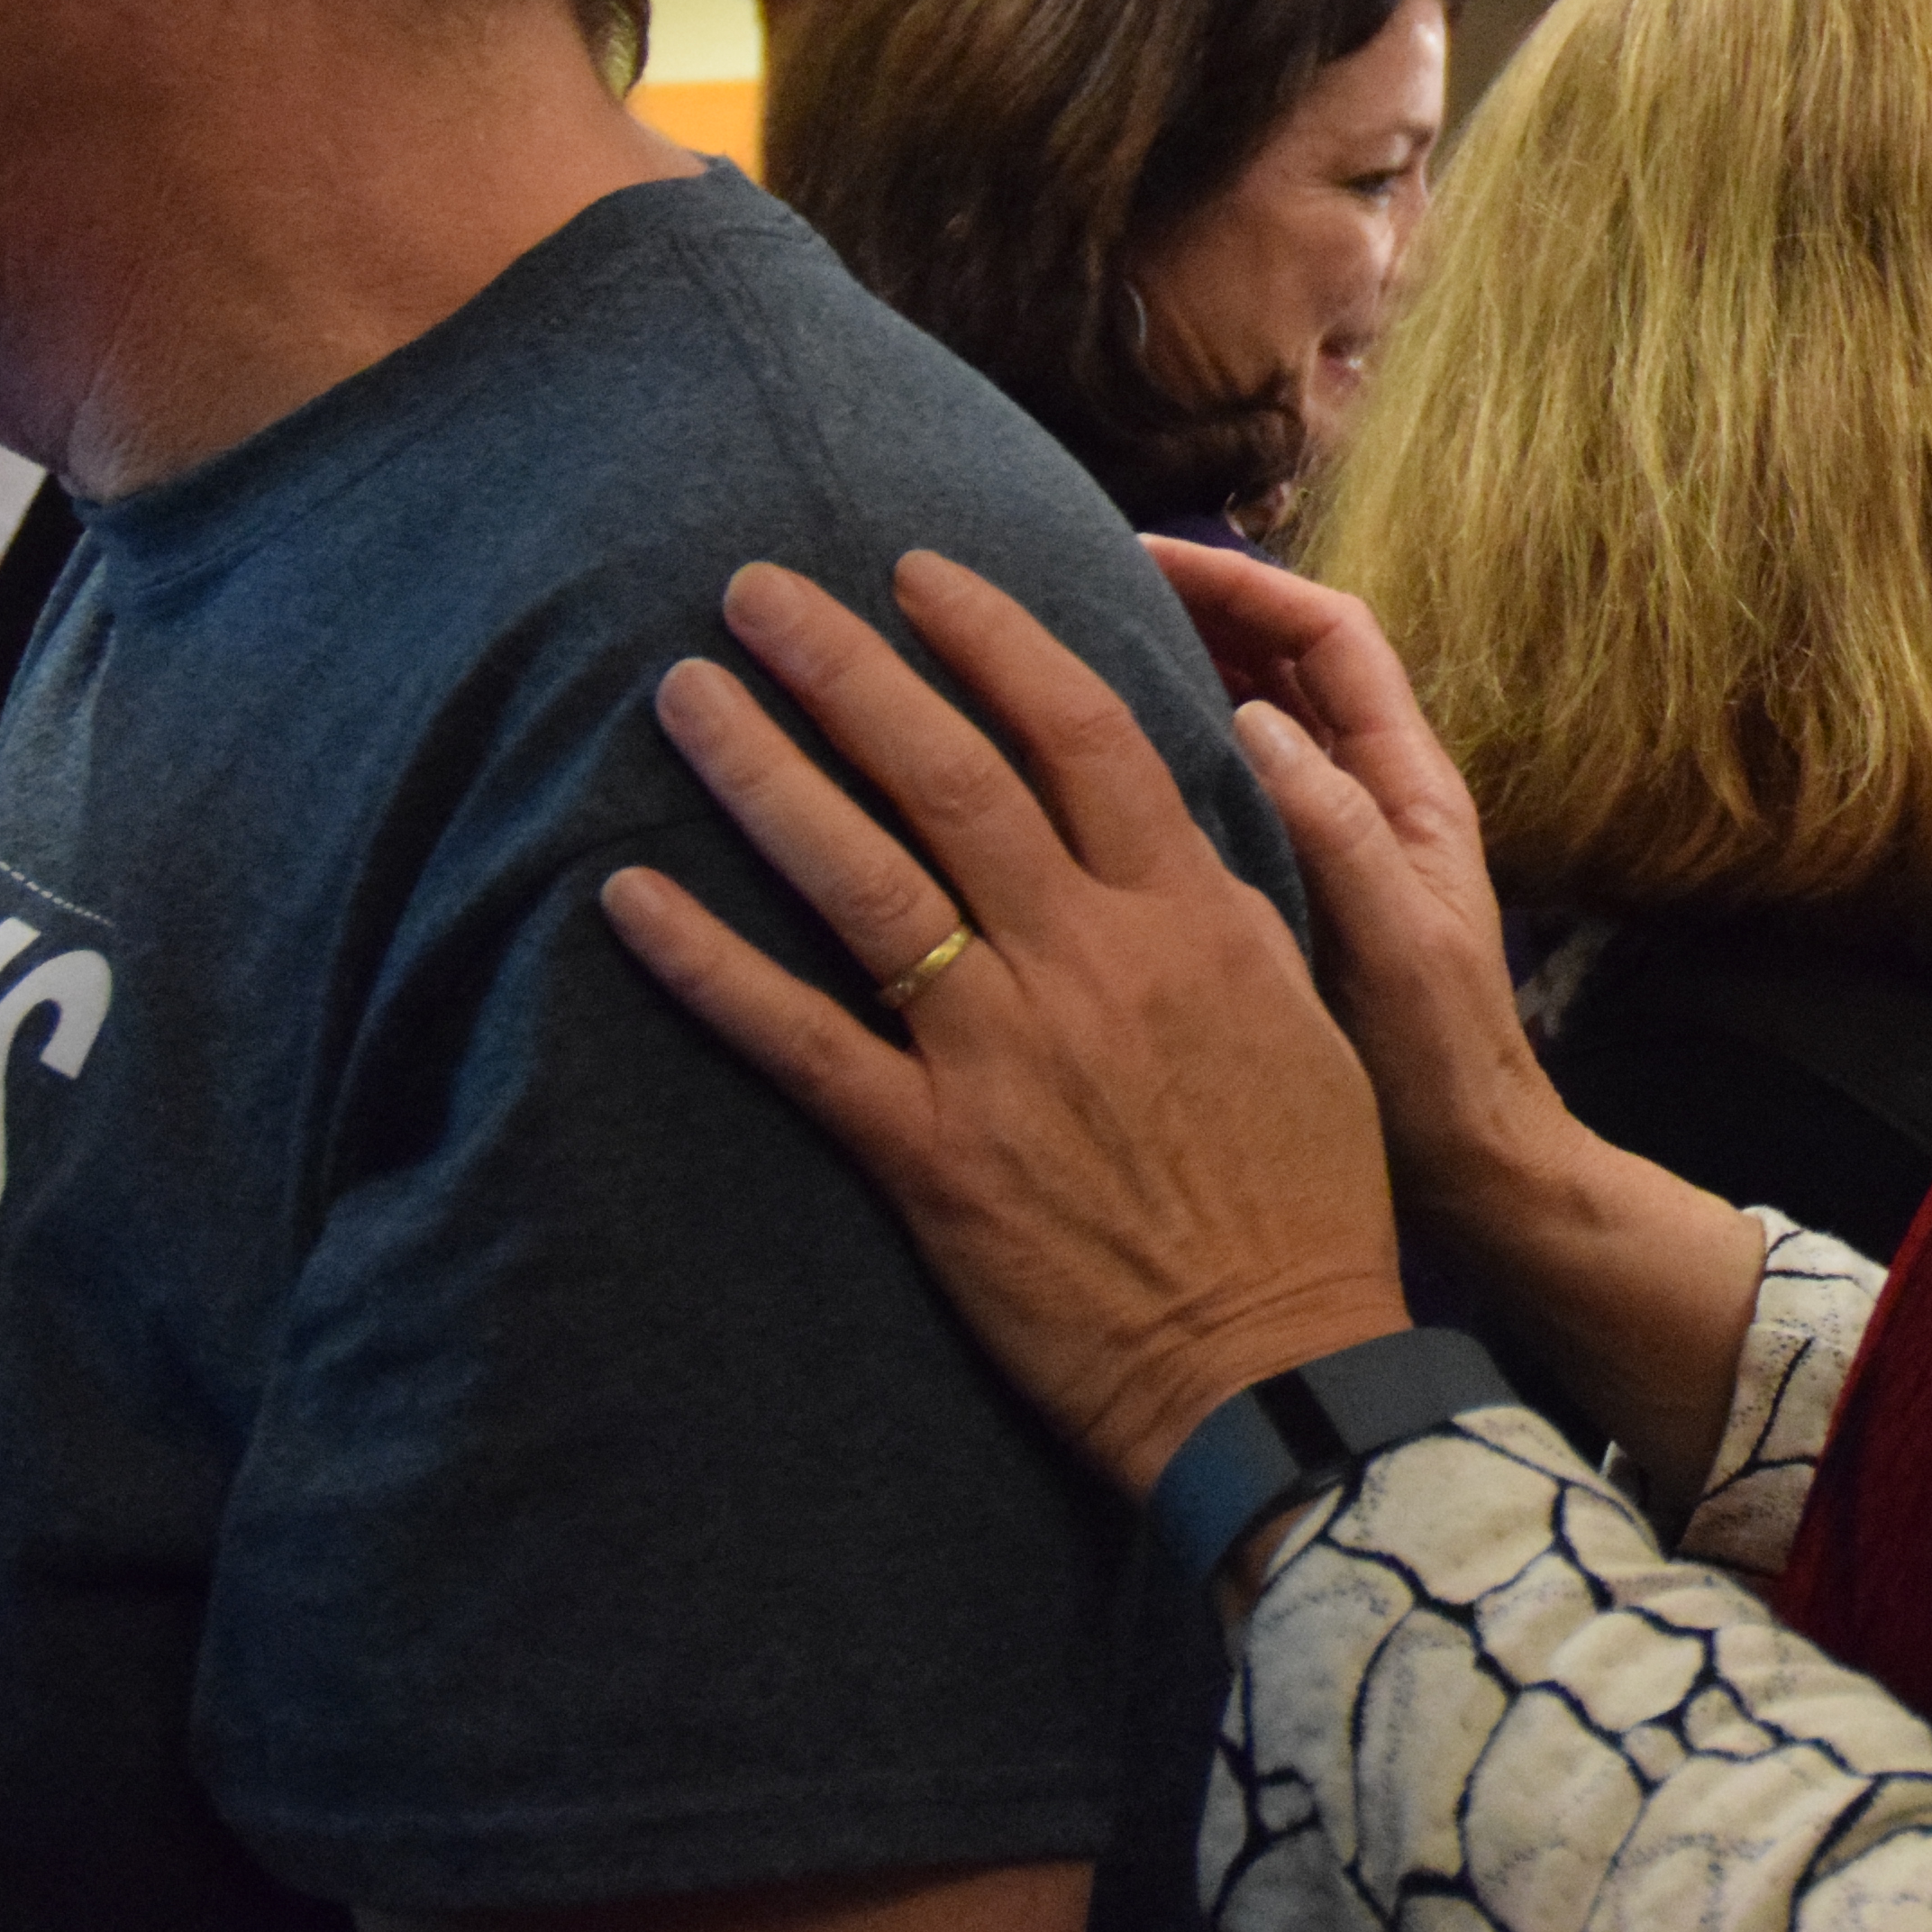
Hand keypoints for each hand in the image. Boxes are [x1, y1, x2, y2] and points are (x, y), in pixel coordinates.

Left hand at [601, 554, 1412, 1500]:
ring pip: (863, 879)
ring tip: (682, 691)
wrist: (1278, 1360)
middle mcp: (1089, 960)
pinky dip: (707, 965)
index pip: (1082, 728)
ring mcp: (1003, 1055)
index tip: (921, 571)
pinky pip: (797, 1043)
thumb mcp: (1296, 1010)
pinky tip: (625, 898)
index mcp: (1188, 914)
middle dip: (845, 665)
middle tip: (752, 584)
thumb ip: (1224, 901)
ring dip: (762, 773)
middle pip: (951, 773)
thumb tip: (1170, 807)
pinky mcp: (932, 1156)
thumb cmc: (1306, 1192)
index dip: (993, 637)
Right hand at [1144, 539, 1540, 1220]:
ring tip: (1068, 648)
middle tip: (1081, 583)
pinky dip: (1166, 762)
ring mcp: (1330, 844)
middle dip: (1198, 610)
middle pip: (1282, 663)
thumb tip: (1254, 715)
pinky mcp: (1288, 896)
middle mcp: (1371, 797)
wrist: (1467, 1170)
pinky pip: (1225, 797)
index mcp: (1410, 786)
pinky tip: (1084, 770)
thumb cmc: (1443, 1065)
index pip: (1331, 636)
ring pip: (1249, 722)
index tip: (1148, 554)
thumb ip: (1336, 829)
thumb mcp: (1394, 941)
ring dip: (1176, 675)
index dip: (1248, 583)